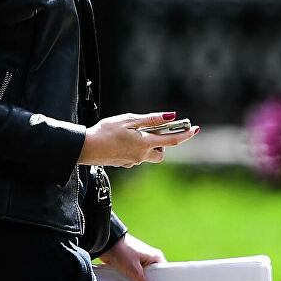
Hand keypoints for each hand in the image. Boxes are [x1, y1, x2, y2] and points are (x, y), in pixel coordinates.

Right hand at [78, 112, 198, 167]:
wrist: (84, 148)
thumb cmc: (105, 131)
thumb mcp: (129, 120)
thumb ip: (151, 120)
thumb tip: (171, 117)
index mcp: (144, 144)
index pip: (172, 141)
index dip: (186, 135)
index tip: (195, 128)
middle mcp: (141, 156)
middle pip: (161, 152)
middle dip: (162, 143)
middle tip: (155, 130)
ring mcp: (132, 162)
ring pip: (149, 155)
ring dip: (148, 145)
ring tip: (134, 132)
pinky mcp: (123, 164)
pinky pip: (136, 157)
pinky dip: (136, 148)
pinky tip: (123, 140)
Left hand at [95, 231, 167, 280]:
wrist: (104, 242)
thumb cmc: (123, 251)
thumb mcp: (135, 271)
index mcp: (156, 257)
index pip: (164, 275)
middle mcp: (149, 260)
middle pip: (153, 279)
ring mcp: (138, 263)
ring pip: (142, 280)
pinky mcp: (128, 266)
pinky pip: (133, 279)